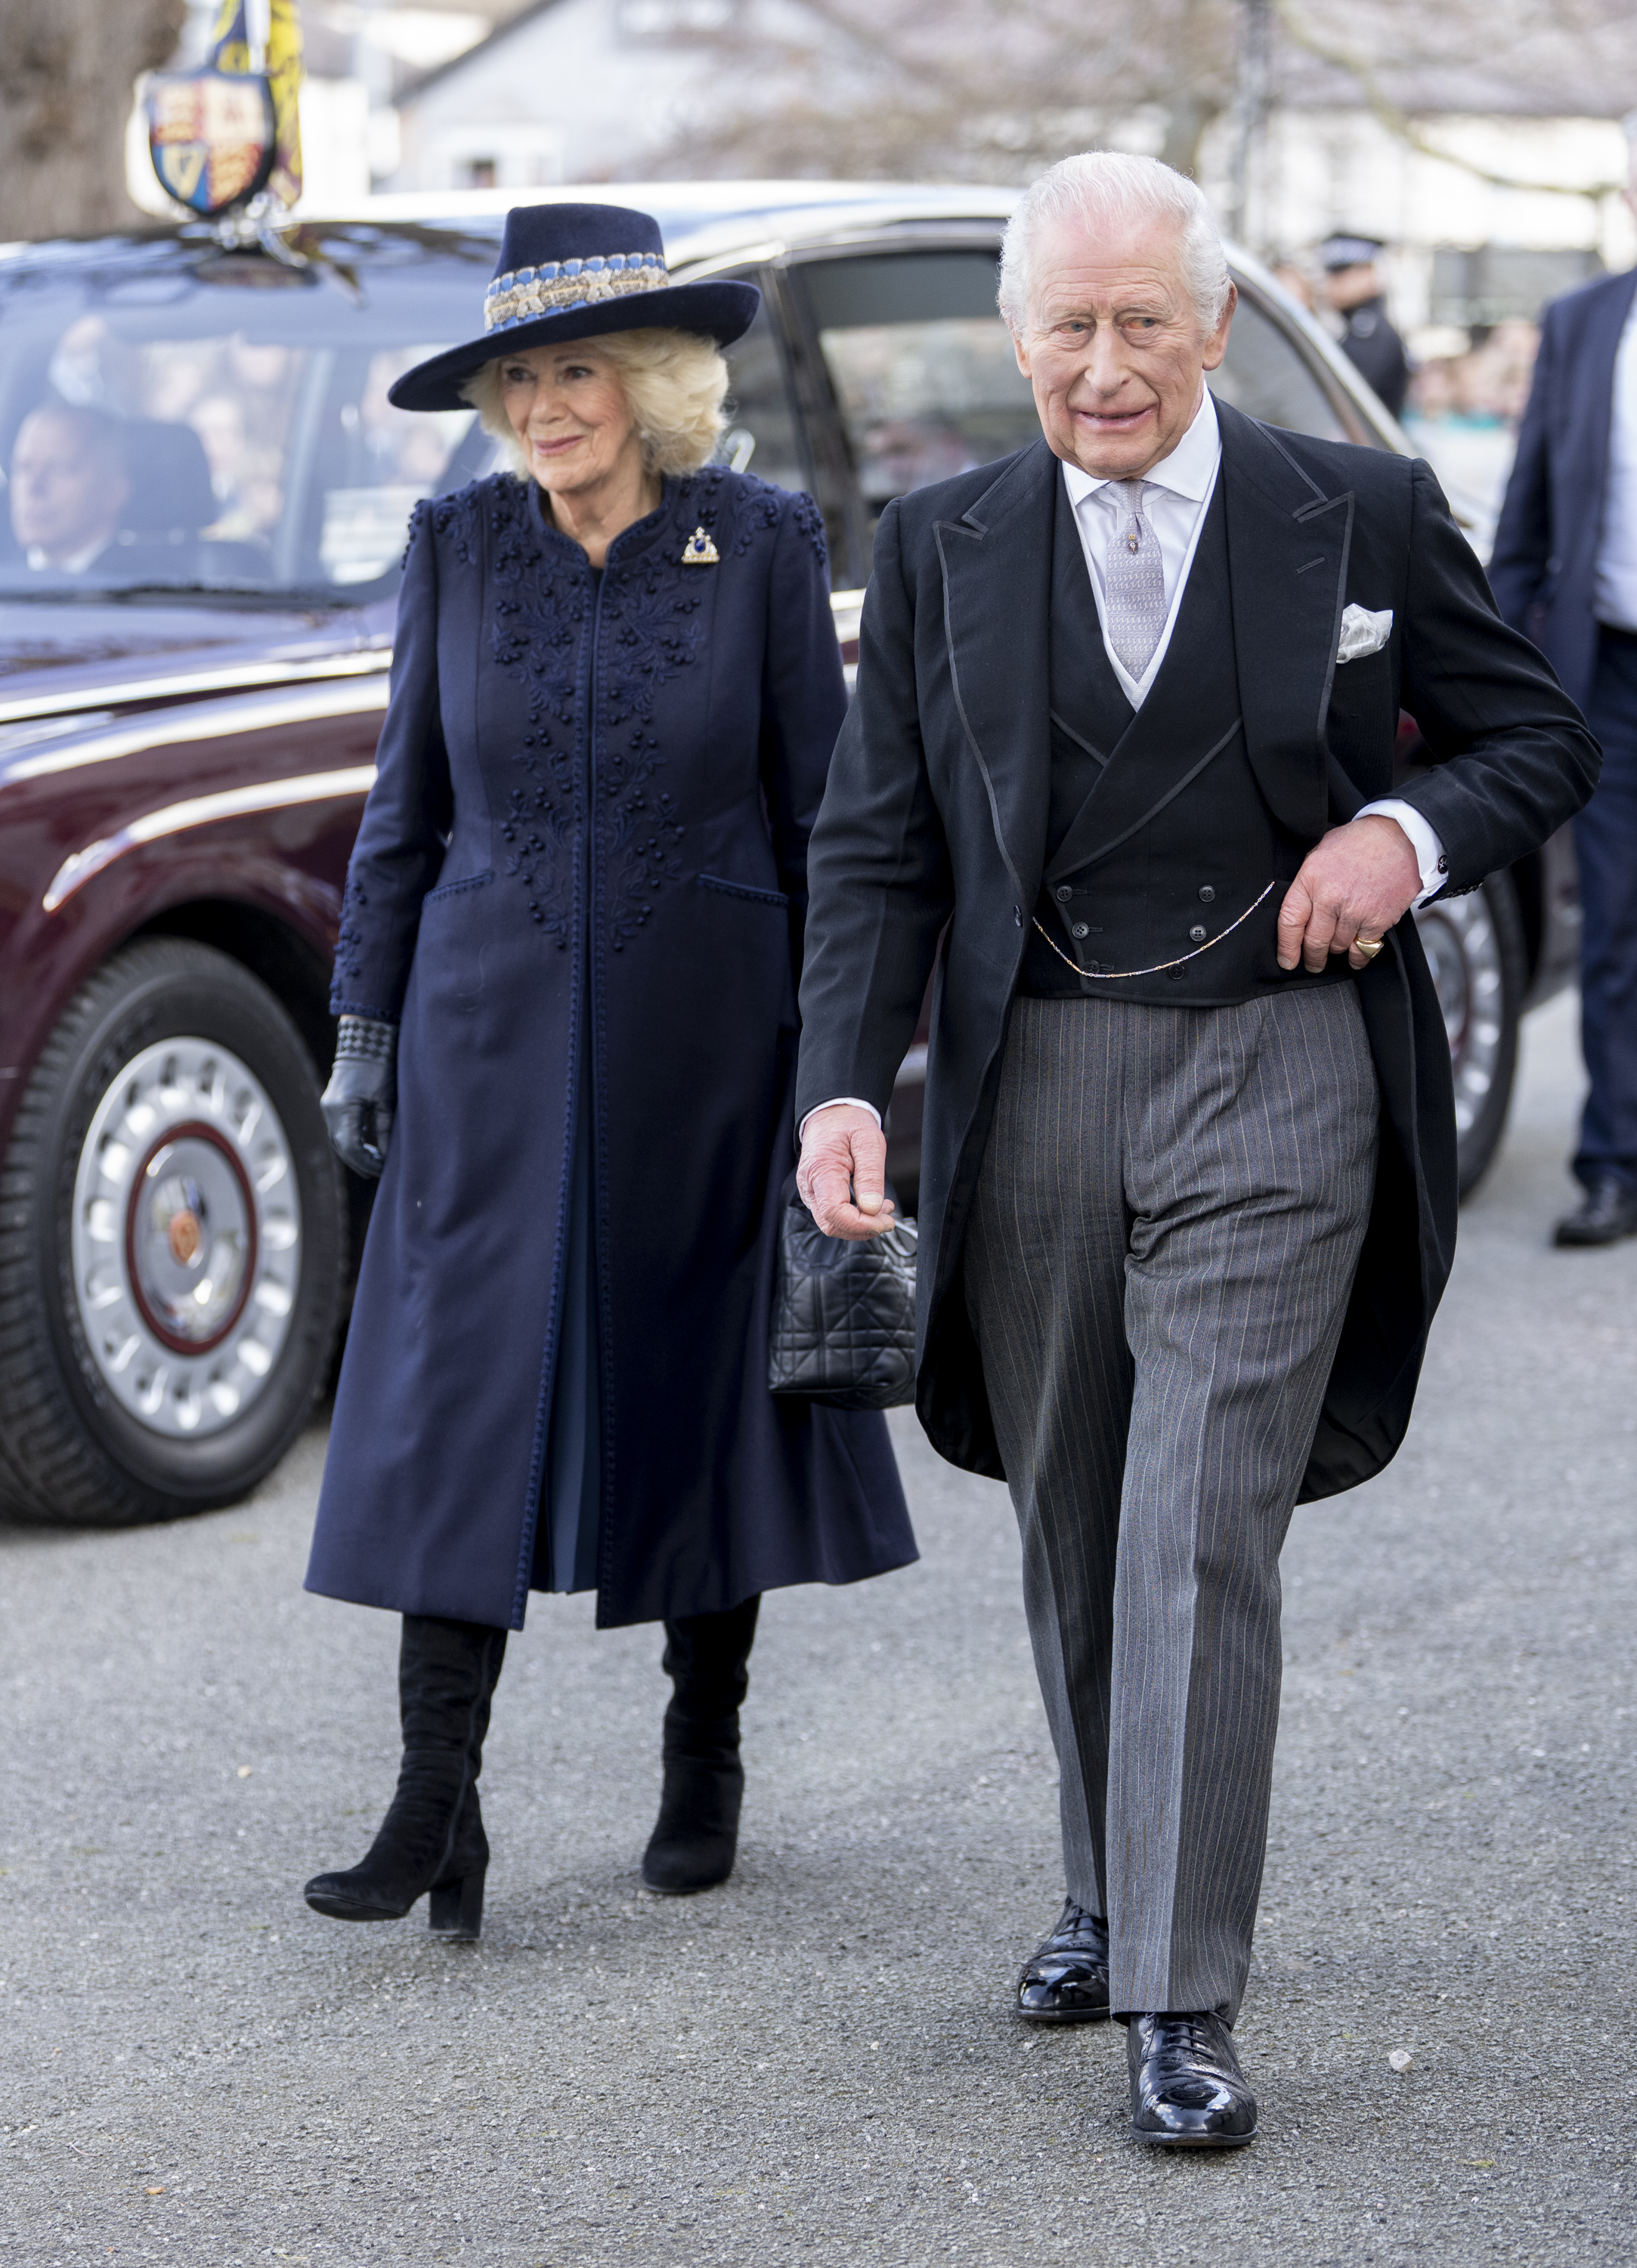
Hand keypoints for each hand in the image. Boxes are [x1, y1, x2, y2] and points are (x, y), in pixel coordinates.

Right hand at [321, 1016, 396, 1178]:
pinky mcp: (332, 1104)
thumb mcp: (386, 1100)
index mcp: (343, 1109)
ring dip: (355, 1154)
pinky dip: (352, 1142)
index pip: (352, 1148)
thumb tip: (387, 1155)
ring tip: (375, 1164)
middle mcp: (330, 1110)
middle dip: (361, 1163)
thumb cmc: (380, 1066)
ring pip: (338, 1141)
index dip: (368, 1162)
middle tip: (380, 1172)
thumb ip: (385, 1130)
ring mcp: (328, 1107)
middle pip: (342, 1148)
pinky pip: (339, 1130)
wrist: (365, 1040)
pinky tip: (367, 1148)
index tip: (384, 1169)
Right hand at [797, 1104, 895, 1240]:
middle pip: (831, 1225)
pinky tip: (870, 1208)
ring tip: (883, 1210)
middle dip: (862, 1229)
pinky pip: (833, 1216)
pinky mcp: (817, 1195)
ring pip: (832, 1225)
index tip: (884, 1220)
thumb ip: (871, 1175)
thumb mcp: (868, 1141)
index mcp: (820, 1169)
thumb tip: (872, 1208)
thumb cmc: (847, 1122)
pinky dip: (853, 1219)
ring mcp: (811, 1192)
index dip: (860, 1224)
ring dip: (860, 1226)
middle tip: (888, 1218)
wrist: (831, 1114)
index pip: (834, 1212)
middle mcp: (810, 1185)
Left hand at [1276, 814, 1422, 973]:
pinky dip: (1359, 955)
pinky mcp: (1378, 921)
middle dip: (1312, 958)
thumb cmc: (1360, 842)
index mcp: (1311, 879)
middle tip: (1313, 964)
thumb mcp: (1322, 852)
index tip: (1286, 960)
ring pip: (1338, 947)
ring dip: (1336, 951)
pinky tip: (1356, 953)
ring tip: (1336, 948)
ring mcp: (1355, 911)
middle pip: (1314, 941)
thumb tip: (1298, 909)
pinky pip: (1363, 950)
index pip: (1290, 921)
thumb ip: (1308, 881)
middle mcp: (1331, 897)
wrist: (1401, 837)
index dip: (1286, 946)